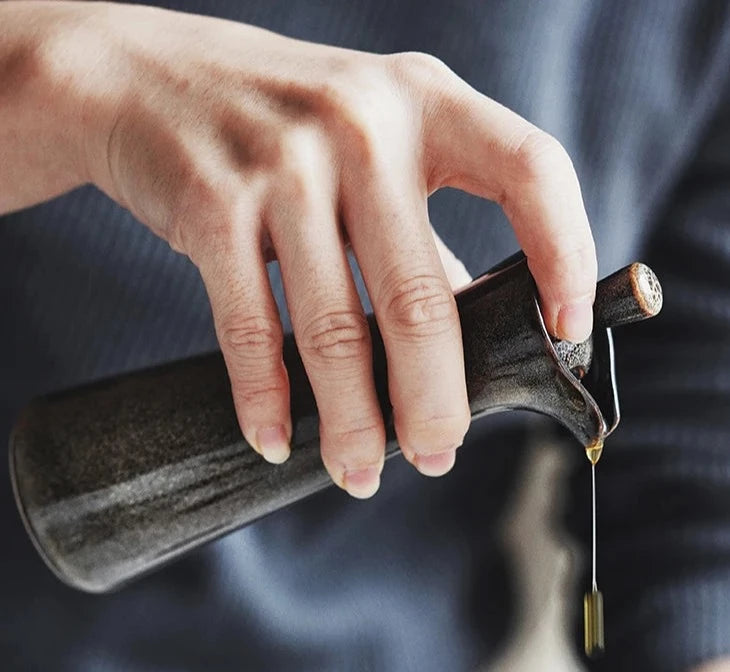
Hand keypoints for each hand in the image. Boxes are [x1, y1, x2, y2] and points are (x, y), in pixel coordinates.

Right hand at [3, 2, 595, 494]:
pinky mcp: (212, 204)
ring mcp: (283, 164)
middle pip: (420, 298)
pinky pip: (248, 327)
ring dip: (352, 421)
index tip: (566, 332)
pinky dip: (263, 398)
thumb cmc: (281, 124)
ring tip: (361, 472)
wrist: (143, 76)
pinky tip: (276, 441)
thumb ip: (419, 233)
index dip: (563, 254)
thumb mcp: (369, 145)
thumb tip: (473, 332)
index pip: (530, 171)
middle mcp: (362, 124)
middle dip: (434, 400)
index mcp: (425, 103)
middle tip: (436, 455)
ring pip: (334, 328)